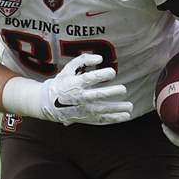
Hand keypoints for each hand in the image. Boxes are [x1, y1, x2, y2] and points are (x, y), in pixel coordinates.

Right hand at [2, 54, 132, 124]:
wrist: (47, 103)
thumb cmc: (62, 82)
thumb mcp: (68, 69)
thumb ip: (83, 60)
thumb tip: (100, 58)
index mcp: (74, 84)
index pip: (88, 79)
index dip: (101, 75)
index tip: (112, 72)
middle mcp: (78, 98)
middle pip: (96, 96)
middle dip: (111, 93)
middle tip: (123, 89)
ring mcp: (82, 109)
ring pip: (101, 110)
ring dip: (116, 109)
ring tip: (130, 107)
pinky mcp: (85, 118)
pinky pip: (101, 120)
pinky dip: (113, 119)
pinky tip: (125, 116)